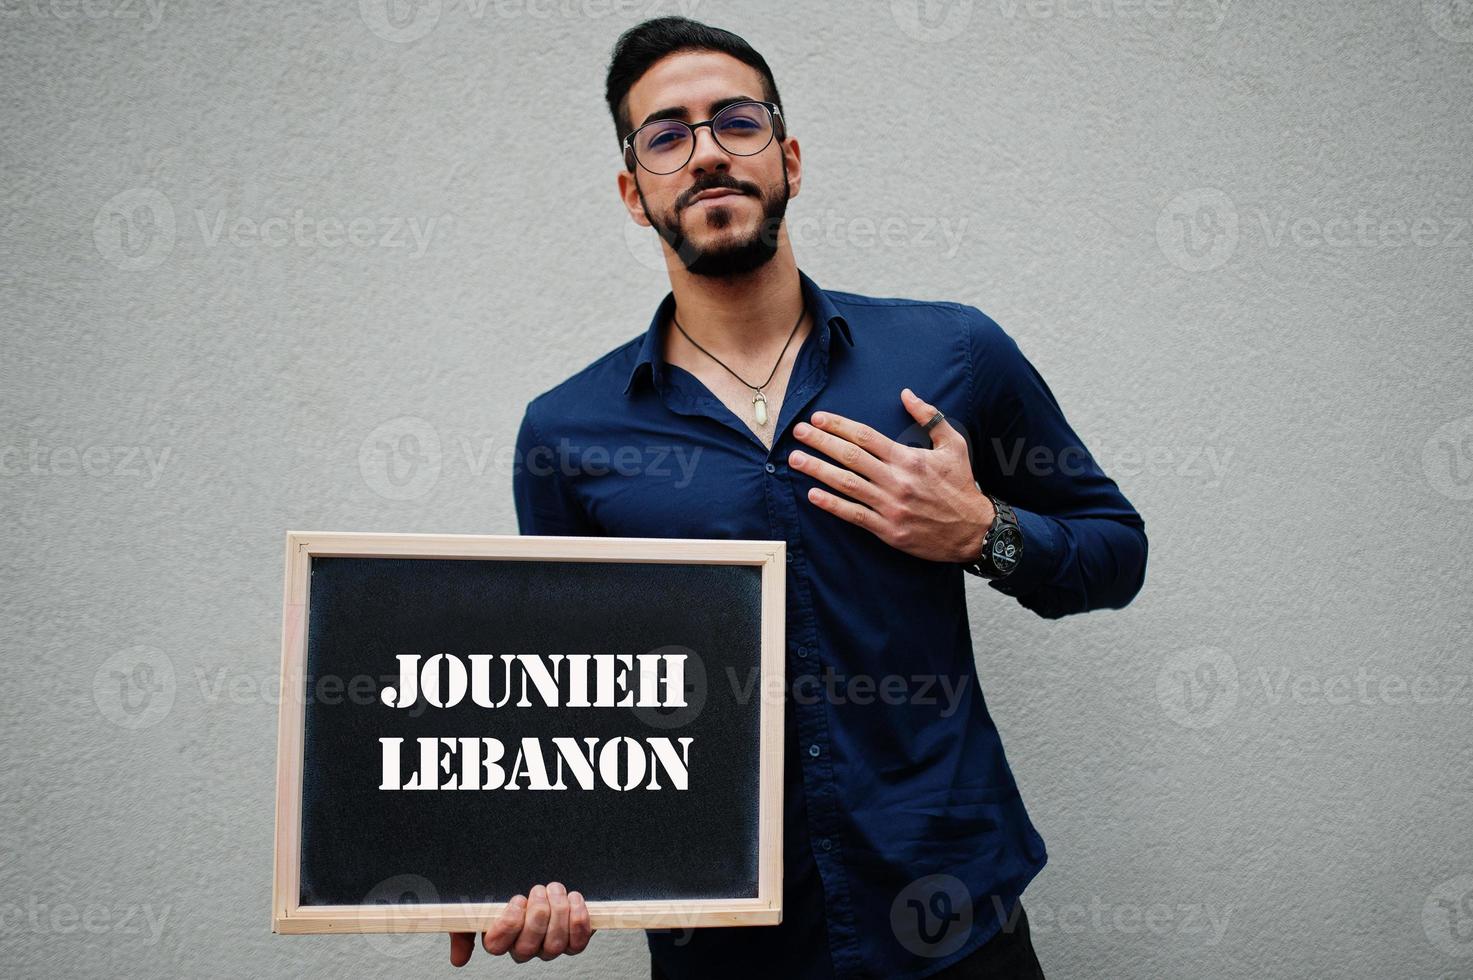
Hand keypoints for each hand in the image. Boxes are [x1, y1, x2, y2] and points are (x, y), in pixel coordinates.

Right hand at [449, 882, 594, 965]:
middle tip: (539, 890)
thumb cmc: (508, 895)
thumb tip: (458, 960)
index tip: (516, 901)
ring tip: (556, 890)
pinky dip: (579, 920)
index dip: (508, 924)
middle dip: (537, 916)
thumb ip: (464, 928)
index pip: (496, 945)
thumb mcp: (480, 905)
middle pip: (527, 948)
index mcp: (499, 939)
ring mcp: (549, 947)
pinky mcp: (573, 941)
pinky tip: (574, 899)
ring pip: (554, 945)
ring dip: (558, 913)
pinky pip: (578, 943)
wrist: (541, 881)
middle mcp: (525, 948)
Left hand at [789, 388, 994, 563]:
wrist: (973, 530)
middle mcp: (896, 480)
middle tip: (798, 432)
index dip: (839, 425)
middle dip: (820, 442)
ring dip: (818, 470)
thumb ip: (930, 417)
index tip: (818, 418)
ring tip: (795, 460)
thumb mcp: (954, 444)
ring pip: (847, 484)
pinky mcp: (888, 529)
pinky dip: (832, 505)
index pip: (865, 437)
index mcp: (908, 458)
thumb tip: (906, 393)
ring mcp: (890, 506)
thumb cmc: (962, 485)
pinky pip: (854, 515)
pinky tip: (813, 494)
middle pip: (850, 457)